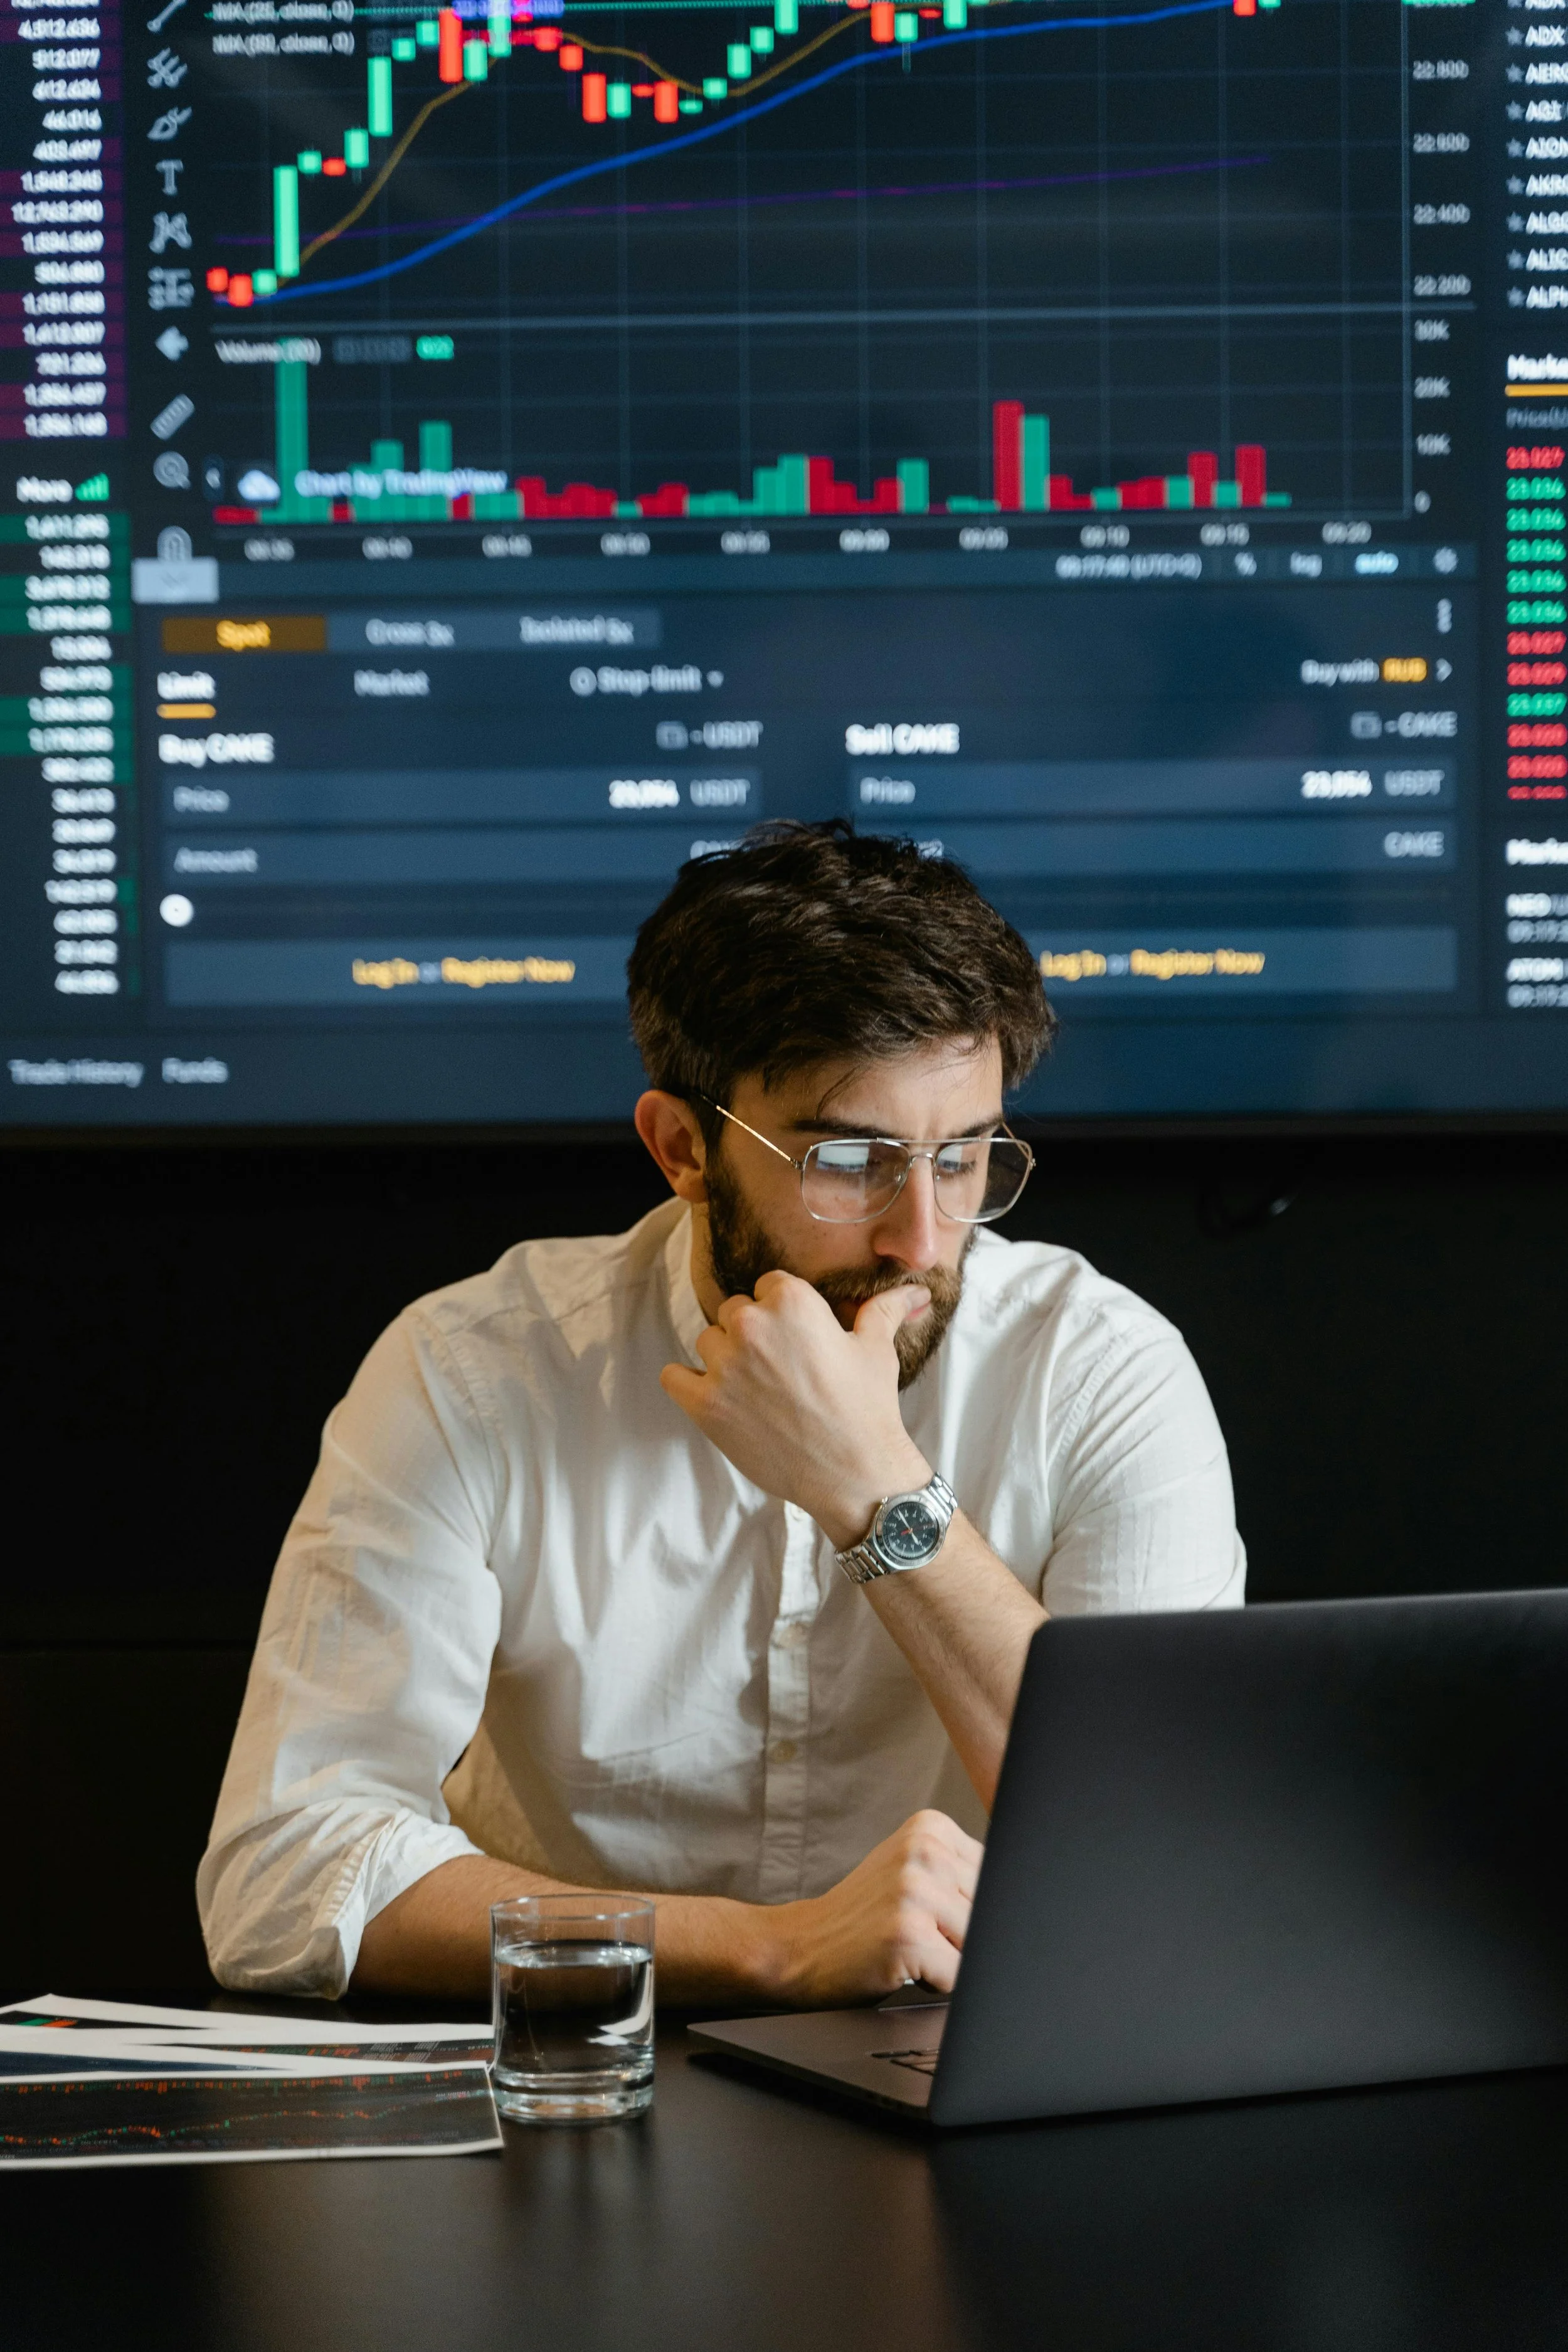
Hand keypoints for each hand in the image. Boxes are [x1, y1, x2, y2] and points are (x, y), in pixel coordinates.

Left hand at [661, 1270, 931, 1546]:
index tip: (797, 1340)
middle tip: (780, 1369)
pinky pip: (673, 1376)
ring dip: (725, 1359)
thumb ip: (884, 1310)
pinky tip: (716, 1397)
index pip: (768, 1286)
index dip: (783, 1312)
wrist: (855, 1474)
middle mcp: (752, 1325)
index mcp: (791, 1301)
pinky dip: (688, 1383)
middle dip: (754, 1334)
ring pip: (708, 1341)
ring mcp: (724, 1365)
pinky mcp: (705, 1404)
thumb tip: (917, 1291)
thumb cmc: (868, 1408)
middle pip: (735, 1311)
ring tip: (757, 1389)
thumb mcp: (877, 1350)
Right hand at [761, 1811, 982, 2004]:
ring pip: (979, 1944)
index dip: (979, 1908)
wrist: (801, 1946)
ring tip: (914, 1948)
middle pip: (992, 1910)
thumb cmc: (863, 1917)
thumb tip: (1027, 1904)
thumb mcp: (909, 1870)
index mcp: (931, 1827)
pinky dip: (940, 1983)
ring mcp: (914, 1890)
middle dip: (968, 1935)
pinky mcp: (907, 1934)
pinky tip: (906, 1965)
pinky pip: (960, 1975)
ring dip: (953, 1960)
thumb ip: (960, 1873)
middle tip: (924, 1934)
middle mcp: (924, 1850)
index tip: (949, 1917)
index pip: (998, 1875)